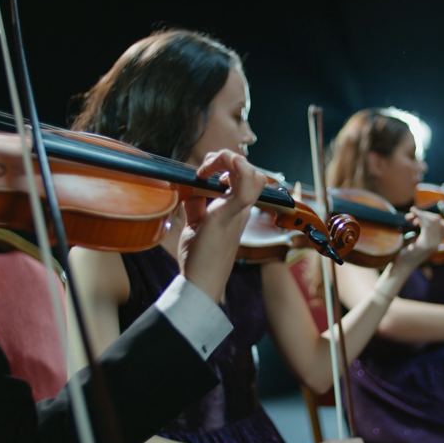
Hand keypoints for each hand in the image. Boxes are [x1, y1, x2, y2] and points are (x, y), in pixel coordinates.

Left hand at [178, 150, 267, 301]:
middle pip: (253, 172)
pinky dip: (237, 170)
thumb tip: (190, 187)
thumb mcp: (196, 223)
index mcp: (236, 210)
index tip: (204, 173)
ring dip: (230, 161)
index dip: (226, 164)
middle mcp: (241, 210)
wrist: (200, 283)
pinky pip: (244, 189)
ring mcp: (237, 213)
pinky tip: (216, 170)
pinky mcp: (226, 217)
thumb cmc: (199, 257)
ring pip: (253, 175)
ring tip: (208, 170)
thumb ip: (196, 204)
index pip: (245, 177)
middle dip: (227, 159)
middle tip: (205, 170)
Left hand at [395, 207, 443, 265]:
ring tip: (410, 217)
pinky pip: (427, 226)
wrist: (400, 267)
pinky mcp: (424, 245)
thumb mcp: (412, 238)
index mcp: (436, 241)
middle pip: (438, 220)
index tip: (418, 219)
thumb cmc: (404, 252)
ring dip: (421, 214)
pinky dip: (419, 217)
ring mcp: (432, 244)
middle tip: (412, 214)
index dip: (434, 217)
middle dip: (425, 213)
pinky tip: (410, 218)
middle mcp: (437, 243)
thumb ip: (417, 228)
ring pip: (434, 221)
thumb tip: (415, 212)